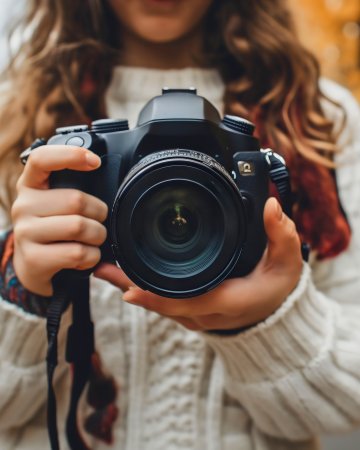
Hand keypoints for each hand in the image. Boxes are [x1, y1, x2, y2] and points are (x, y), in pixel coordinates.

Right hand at [12, 145, 107, 295]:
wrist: (33, 267)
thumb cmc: (54, 230)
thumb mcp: (57, 205)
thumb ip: (73, 189)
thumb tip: (101, 171)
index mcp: (30, 185)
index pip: (42, 159)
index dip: (71, 155)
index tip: (95, 162)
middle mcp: (23, 205)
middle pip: (76, 200)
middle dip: (99, 213)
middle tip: (98, 222)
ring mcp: (24, 232)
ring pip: (78, 226)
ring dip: (97, 236)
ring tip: (92, 240)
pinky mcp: (32, 258)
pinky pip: (77, 252)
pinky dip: (91, 256)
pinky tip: (85, 257)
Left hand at [94, 197, 302, 331]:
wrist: (274, 313)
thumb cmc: (277, 289)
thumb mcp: (287, 262)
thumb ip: (282, 235)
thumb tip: (271, 207)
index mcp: (226, 301)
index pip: (187, 302)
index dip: (157, 298)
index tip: (130, 290)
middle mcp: (205, 313)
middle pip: (162, 304)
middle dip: (129, 287)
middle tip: (101, 267)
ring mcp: (196, 314)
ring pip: (158, 304)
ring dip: (130, 287)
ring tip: (103, 268)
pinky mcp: (191, 310)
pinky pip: (163, 302)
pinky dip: (142, 290)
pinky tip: (124, 275)